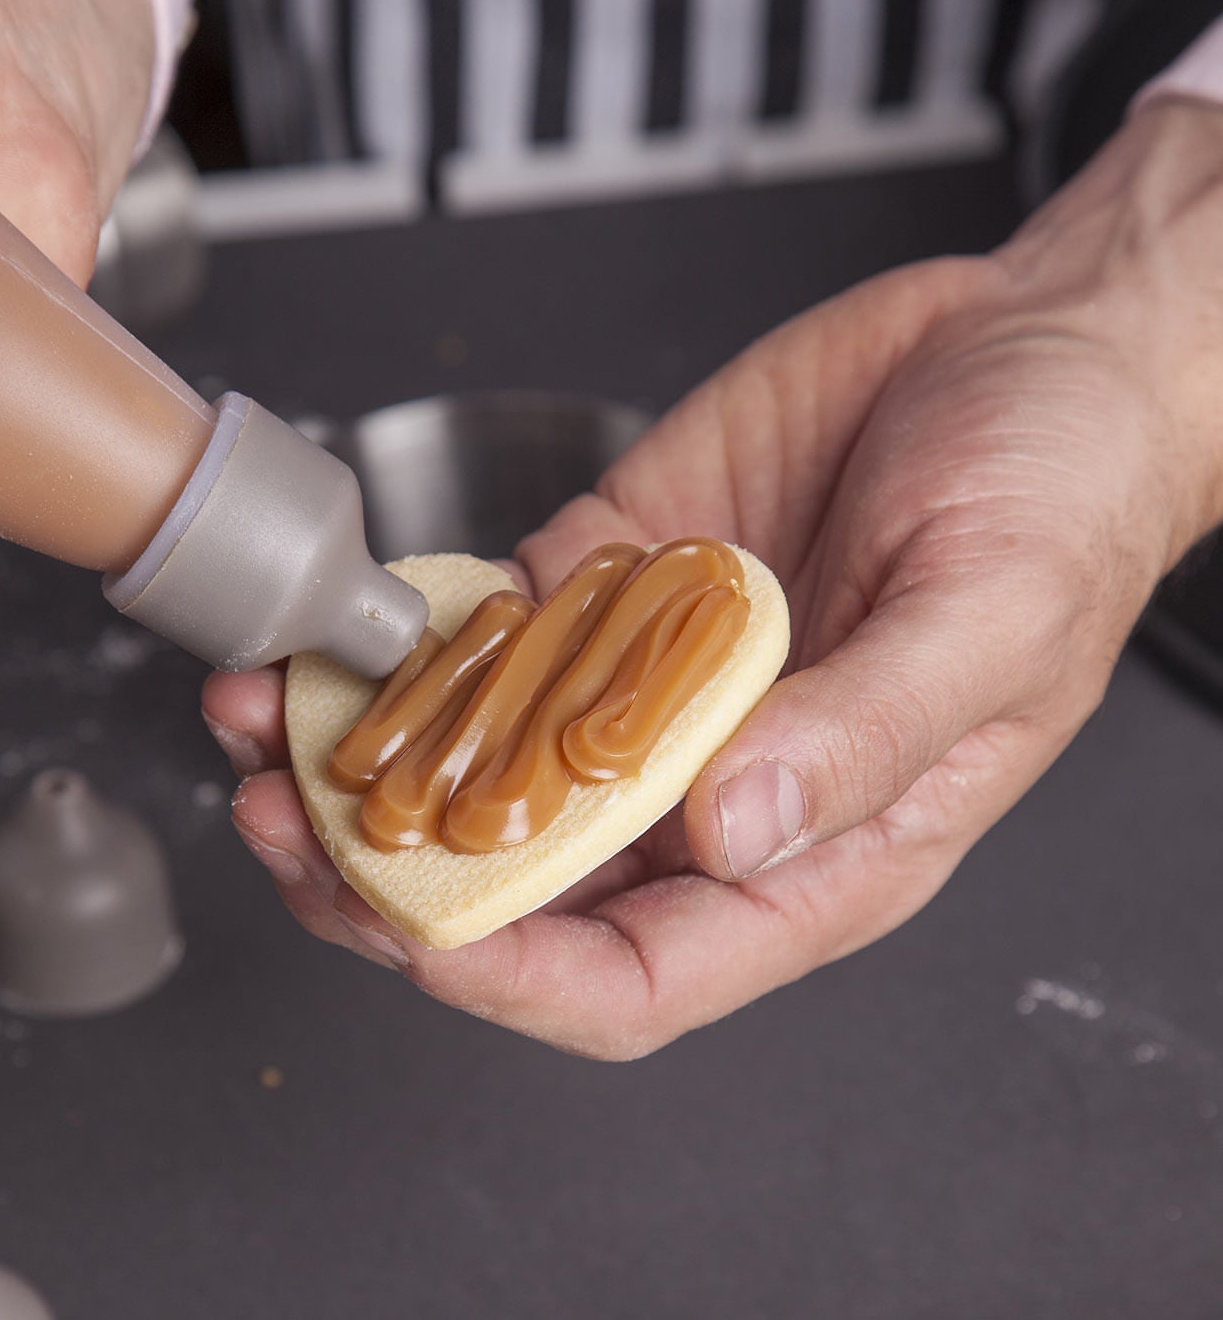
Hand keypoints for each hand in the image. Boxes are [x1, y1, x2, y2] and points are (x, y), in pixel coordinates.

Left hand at [205, 95, 1222, 1057]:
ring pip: (475, 755)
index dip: (513, 975)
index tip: (409, 935)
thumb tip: (726, 832)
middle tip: (282, 824)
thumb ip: (862, 739)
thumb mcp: (993, 621)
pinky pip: (489, 628)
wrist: (1024, 345)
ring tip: (259, 718)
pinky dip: (409, 638)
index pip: (637, 968)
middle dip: (382, 871)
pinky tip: (338, 630)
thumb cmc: (1062, 494)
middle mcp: (706, 776)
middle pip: (516, 879)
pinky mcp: (613, 575)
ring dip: (361, 752)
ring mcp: (646, 677)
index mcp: (812, 838)